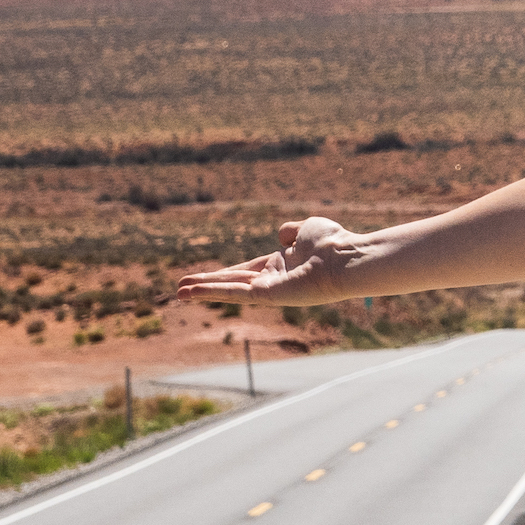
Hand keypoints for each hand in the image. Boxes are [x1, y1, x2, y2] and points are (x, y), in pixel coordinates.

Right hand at [174, 218, 363, 306]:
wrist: (345, 257)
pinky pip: (234, 292)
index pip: (246, 269)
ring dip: (203, 291)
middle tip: (182, 289)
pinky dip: (212, 292)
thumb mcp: (308, 229)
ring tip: (179, 292)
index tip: (203, 276)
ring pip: (229, 289)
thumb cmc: (333, 242)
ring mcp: (270, 289)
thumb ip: (292, 231)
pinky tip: (192, 292)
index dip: (224, 272)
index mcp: (281, 264)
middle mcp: (274, 279)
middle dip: (207, 284)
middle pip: (233, 281)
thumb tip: (282, 232)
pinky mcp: (268, 296)